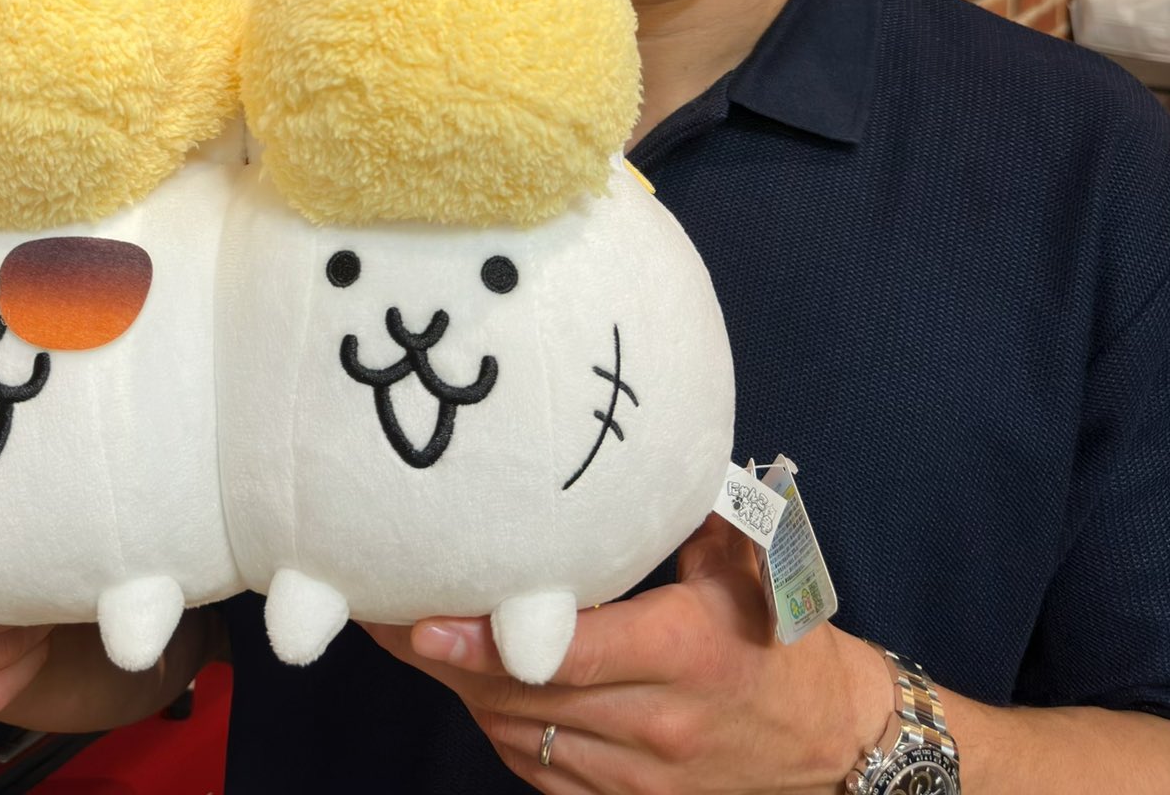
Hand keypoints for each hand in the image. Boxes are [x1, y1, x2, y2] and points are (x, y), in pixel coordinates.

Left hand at [364, 515, 890, 793]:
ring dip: (460, 688)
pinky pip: (537, 771)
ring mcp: (639, 779)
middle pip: (521, 698)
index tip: (423, 615)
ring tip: (403, 635)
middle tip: (377, 609)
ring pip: (517, 736)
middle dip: (443, 656)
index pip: (567, 656)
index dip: (487, 641)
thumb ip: (684, 513)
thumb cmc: (782, 641)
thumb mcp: (748, 566)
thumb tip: (630, 448)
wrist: (834, 748)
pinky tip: (467, 681)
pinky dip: (497, 726)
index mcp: (684, 654)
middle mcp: (656, 724)